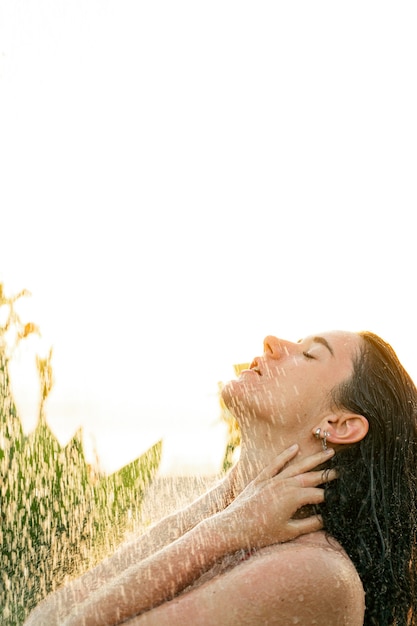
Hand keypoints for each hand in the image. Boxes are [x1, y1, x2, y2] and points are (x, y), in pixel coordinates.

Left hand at [214, 445, 335, 550]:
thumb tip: (326, 518)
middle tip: (343, 471)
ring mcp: (273, 479)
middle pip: (312, 476)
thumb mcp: (289, 532)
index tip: (343, 497)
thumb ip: (310, 524)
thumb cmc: (262, 533)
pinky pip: (276, 463)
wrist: (233, 527)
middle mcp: (285, 484)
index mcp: (295, 498)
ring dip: (314, 459)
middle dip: (328, 474)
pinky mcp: (261, 478)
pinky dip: (286, 454)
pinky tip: (295, 447)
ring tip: (328, 453)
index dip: (332, 497)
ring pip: (297, 466)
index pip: (320, 494)